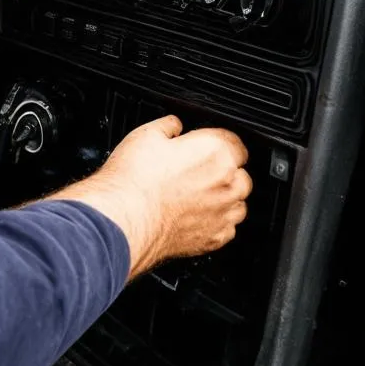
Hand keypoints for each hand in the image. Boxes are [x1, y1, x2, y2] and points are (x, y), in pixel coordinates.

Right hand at [51, 116, 250, 278]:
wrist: (123, 218)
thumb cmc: (134, 179)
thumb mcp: (146, 135)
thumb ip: (169, 126)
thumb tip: (173, 126)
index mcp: (216, 152)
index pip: (235, 142)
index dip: (217, 142)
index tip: (203, 146)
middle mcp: (227, 184)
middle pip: (241, 175)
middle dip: (225, 172)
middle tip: (197, 171)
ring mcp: (222, 214)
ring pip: (238, 203)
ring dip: (224, 198)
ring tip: (197, 196)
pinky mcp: (213, 239)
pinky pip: (227, 229)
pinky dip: (216, 223)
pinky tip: (195, 217)